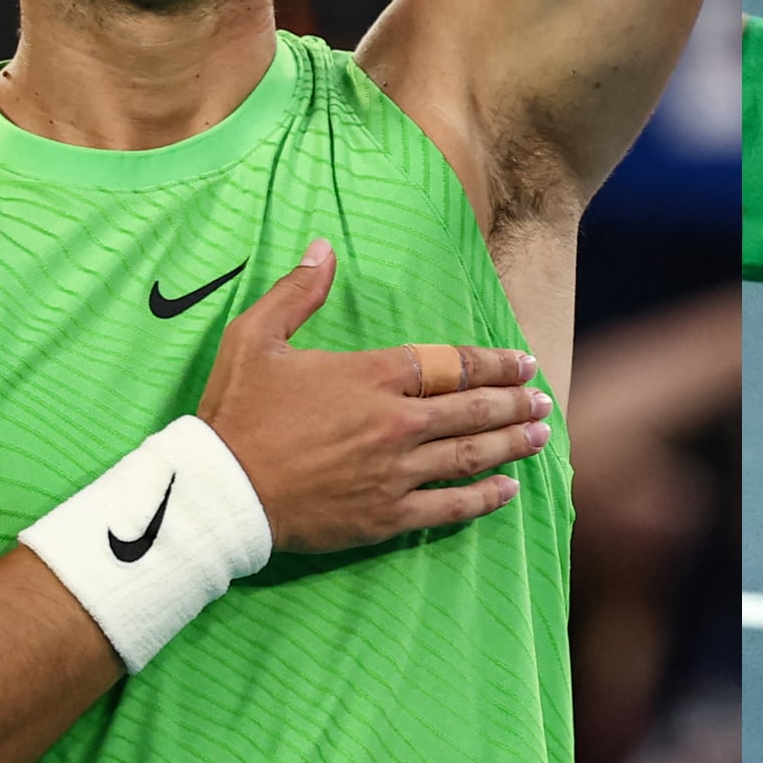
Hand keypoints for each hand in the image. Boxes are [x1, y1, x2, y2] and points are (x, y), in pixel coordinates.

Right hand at [195, 239, 551, 554]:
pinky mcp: (386, 515)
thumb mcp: (255, 338)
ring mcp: (396, 471)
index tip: (523, 363)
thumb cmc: (236, 414)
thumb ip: (296, 292)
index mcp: (373, 376)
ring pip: (471, 454)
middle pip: (474, 408)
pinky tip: (509, 490)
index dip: (494, 363)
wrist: (219, 493)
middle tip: (542, 399)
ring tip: (541, 435)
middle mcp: (396, 421)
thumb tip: (323, 247)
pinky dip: (484, 497)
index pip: (452, 363)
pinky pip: (449, 507)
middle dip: (515, 402)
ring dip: (512, 443)